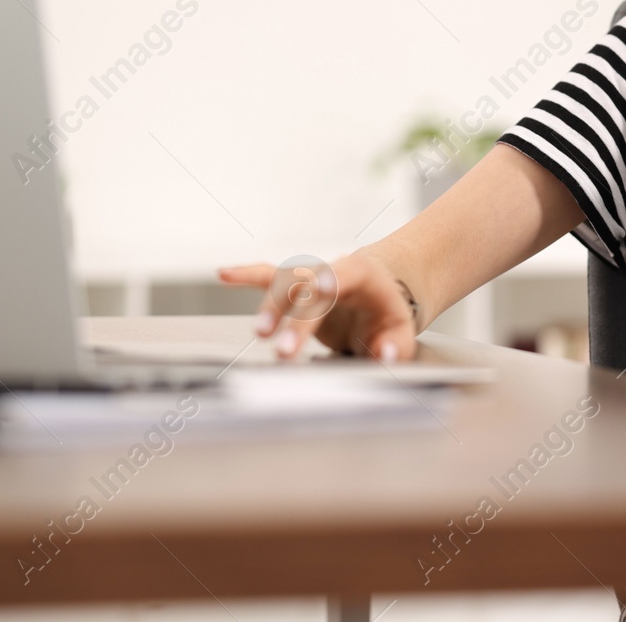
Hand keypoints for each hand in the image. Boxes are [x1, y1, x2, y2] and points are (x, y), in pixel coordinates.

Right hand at [217, 245, 418, 362]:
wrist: (376, 294)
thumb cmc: (387, 313)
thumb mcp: (401, 331)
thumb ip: (396, 344)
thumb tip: (386, 353)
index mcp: (362, 275)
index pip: (347, 273)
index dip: (332, 279)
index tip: (320, 289)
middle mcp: (330, 271)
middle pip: (309, 291)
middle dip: (296, 321)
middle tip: (286, 350)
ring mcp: (308, 278)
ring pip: (284, 287)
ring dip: (271, 309)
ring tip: (261, 334)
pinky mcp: (293, 288)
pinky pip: (267, 277)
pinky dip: (246, 275)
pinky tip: (224, 274)